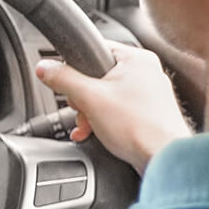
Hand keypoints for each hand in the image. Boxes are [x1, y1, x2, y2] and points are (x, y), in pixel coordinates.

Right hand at [35, 42, 192, 172]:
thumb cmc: (138, 128)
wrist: (163, 160)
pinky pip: (119, 111)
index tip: (67, 83)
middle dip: (84, 98)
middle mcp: (147, 72)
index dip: (76, 67)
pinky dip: (105, 121)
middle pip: (99, 76)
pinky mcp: (150, 114)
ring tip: (91, 126)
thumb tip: (44, 68)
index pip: (96, 49)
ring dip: (92, 113)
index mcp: (137, 58)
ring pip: (108, 96)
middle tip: (83, 110)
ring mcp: (151, 94)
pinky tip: (99, 133)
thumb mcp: (89, 98)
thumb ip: (63, 79)